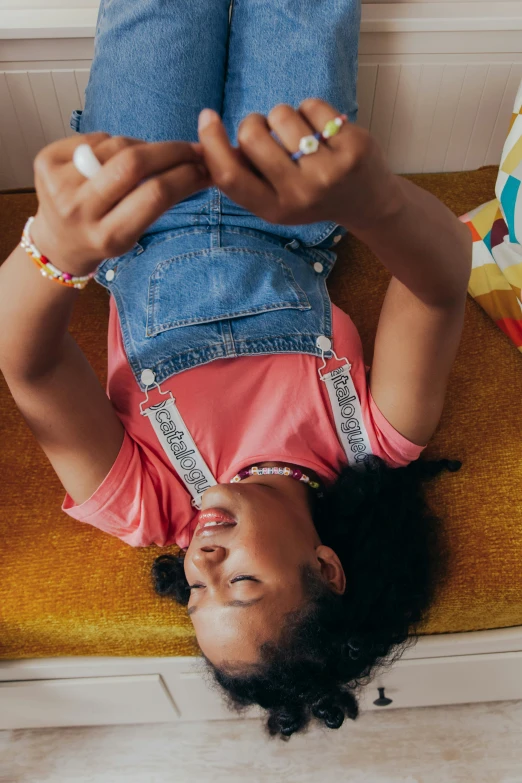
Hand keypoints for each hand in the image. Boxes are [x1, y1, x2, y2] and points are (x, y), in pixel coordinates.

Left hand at [31, 134, 210, 275]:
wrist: (59, 241)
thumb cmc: (104, 236)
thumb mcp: (133, 235)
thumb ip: (157, 202)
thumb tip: (201, 167)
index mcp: (107, 237)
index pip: (154, 195)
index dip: (185, 175)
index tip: (206, 167)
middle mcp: (79, 211)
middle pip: (134, 163)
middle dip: (171, 150)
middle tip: (193, 148)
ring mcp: (58, 184)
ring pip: (117, 145)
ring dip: (143, 148)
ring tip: (149, 160)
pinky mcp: (46, 162)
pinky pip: (96, 138)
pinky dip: (114, 144)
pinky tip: (114, 160)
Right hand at [197, 99, 402, 232]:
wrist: (367, 201)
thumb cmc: (311, 194)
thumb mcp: (276, 198)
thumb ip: (246, 176)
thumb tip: (208, 141)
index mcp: (275, 210)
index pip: (231, 176)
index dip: (211, 143)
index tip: (207, 118)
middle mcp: (300, 194)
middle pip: (251, 135)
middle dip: (254, 122)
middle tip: (268, 132)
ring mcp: (329, 171)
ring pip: (280, 114)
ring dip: (285, 116)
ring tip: (300, 135)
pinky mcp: (351, 146)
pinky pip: (311, 105)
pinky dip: (311, 111)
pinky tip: (323, 131)